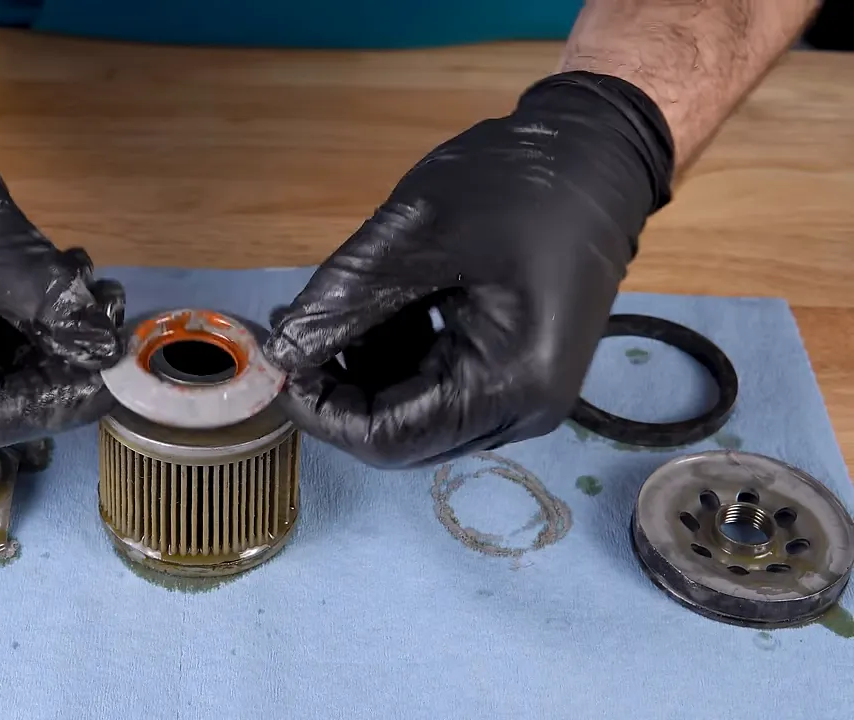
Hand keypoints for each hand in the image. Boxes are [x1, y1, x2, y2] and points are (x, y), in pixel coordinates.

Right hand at [0, 50, 122, 448]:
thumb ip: (38, 293)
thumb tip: (105, 349)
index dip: (57, 401)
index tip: (115, 367)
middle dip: (62, 360)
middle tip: (114, 310)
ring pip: (0, 371)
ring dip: (56, 334)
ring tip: (98, 285)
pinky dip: (32, 317)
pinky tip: (67, 276)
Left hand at [264, 72, 674, 467]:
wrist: (599, 152)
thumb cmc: (518, 184)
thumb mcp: (416, 233)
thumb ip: (343, 300)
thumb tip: (280, 355)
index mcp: (508, 386)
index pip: (388, 440)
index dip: (319, 411)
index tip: (273, 364)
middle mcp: (519, 412)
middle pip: (398, 435)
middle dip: (335, 390)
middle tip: (288, 334)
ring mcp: (518, 396)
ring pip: (410, 412)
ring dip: (357, 371)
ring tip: (318, 312)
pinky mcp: (510, 372)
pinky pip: (432, 385)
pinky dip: (389, 354)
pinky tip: (362, 309)